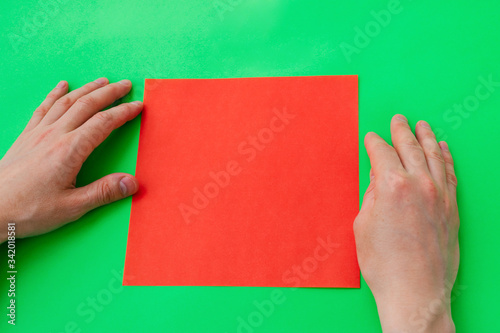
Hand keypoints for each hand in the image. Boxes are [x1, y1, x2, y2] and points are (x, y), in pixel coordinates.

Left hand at [0, 78, 141, 242]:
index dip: (124, 112)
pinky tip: (62, 85)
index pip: (104, 123)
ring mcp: (38, 133)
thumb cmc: (28, 210)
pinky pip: (44, 108)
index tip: (138, 105)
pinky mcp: (26, 136)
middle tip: (126, 84)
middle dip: (110, 92)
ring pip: (67, 101)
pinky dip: (55, 94)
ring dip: (87, 88)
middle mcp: (54, 135)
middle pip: (87, 104)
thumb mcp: (72, 207)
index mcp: (70, 150)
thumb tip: (133, 182)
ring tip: (103, 81)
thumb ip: (104, 192)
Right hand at [354, 115, 458, 331]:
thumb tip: (378, 179)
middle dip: (401, 130)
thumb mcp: (362, 224)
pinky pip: (450, 173)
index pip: (382, 152)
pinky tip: (443, 149)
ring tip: (422, 124)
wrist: (415, 291)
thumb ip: (371, 195)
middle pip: (409, 147)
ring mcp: (439, 195)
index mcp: (391, 185)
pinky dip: (446, 158)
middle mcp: (419, 184)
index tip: (371, 138)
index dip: (374, 142)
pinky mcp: (452, 208)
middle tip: (398, 119)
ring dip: (427, 137)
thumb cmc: (384, 263)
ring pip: (434, 155)